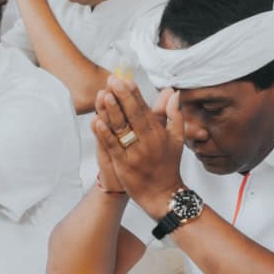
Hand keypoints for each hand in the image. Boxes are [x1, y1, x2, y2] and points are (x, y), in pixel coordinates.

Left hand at [93, 77, 185, 219]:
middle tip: (113, 80)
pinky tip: (97, 122)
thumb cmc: (168, 165)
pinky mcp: (125, 165)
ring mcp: (136, 153)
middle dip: (123, 96)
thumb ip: (174, 115)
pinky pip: (114, 147)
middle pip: (133, 115)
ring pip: (122, 129)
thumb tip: (173, 92)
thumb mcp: (176, 139)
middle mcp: (148, 141)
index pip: (144, 108)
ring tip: (104, 95)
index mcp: (158, 133)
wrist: (163, 195)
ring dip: (113, 111)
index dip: (134, 93)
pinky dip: (105, 134)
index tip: (125, 78)